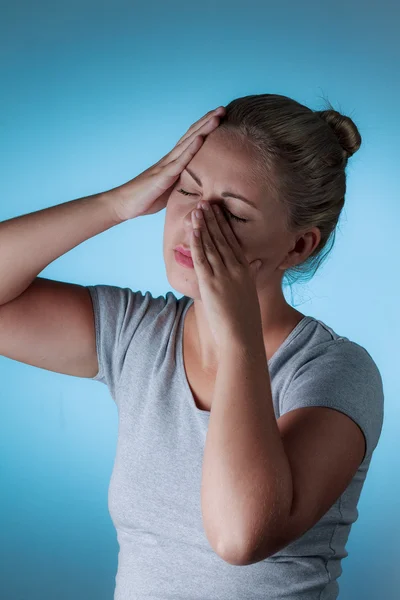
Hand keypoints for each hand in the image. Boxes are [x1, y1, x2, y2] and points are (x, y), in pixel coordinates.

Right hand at [111, 106, 225, 221]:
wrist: (125, 204)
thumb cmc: (148, 197)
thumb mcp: (171, 189)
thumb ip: (184, 182)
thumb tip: (200, 184)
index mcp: (173, 161)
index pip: (191, 140)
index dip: (205, 128)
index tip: (220, 117)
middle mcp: (170, 159)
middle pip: (191, 135)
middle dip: (207, 122)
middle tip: (223, 108)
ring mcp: (166, 165)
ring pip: (187, 144)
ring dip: (203, 129)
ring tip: (216, 117)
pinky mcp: (163, 177)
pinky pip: (179, 162)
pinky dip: (190, 150)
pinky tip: (200, 139)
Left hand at [189, 202, 262, 353]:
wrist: (242, 336)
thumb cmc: (246, 319)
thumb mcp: (252, 291)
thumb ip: (253, 274)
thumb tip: (258, 263)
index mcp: (245, 269)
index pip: (233, 241)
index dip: (224, 224)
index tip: (219, 211)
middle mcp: (235, 269)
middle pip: (222, 238)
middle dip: (213, 219)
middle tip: (206, 202)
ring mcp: (223, 275)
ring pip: (211, 245)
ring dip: (203, 226)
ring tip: (197, 209)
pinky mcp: (211, 284)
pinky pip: (202, 258)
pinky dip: (197, 242)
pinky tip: (192, 230)